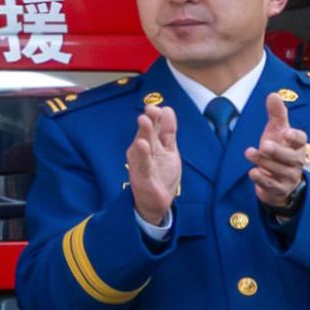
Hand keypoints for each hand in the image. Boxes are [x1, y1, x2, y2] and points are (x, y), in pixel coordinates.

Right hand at [124, 98, 184, 234]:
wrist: (157, 201)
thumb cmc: (161, 174)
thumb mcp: (169, 150)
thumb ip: (168, 131)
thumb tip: (167, 108)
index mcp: (151, 143)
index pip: (153, 127)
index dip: (155, 117)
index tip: (157, 107)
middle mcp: (143, 151)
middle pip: (145, 134)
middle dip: (147, 122)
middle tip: (149, 110)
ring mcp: (140, 164)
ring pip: (141, 147)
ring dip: (143, 134)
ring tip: (144, 121)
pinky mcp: (141, 177)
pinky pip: (142, 165)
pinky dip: (142, 155)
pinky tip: (142, 145)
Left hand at [248, 88, 309, 210]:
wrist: (278, 180)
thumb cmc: (279, 151)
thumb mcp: (277, 131)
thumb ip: (276, 114)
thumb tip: (273, 94)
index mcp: (297, 146)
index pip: (302, 140)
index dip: (295, 137)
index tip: (286, 132)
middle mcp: (296, 162)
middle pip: (292, 158)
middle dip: (278, 151)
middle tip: (264, 144)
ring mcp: (289, 177)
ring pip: (280, 171)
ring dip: (264, 162)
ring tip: (249, 152)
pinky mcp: (279, 189)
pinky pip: (272, 185)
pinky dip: (262, 179)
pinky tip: (252, 172)